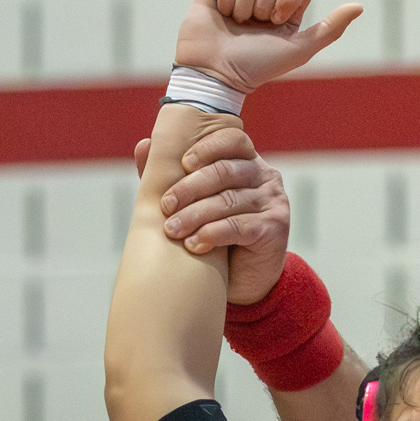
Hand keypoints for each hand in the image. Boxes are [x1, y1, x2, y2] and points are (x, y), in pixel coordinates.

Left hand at [136, 128, 289, 299]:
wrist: (244, 280)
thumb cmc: (217, 236)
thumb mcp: (195, 203)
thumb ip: (173, 176)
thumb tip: (144, 145)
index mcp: (247, 162)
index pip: (232, 140)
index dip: (207, 148)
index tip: (183, 163)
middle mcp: (265, 177)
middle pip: (225, 171)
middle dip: (190, 188)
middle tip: (166, 206)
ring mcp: (273, 201)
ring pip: (228, 200)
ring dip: (195, 215)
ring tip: (172, 230)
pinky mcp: (275, 227)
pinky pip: (239, 226)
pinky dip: (212, 234)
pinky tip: (194, 244)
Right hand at [173, 0, 360, 94]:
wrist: (216, 75)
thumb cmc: (256, 67)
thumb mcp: (298, 51)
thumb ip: (330, 29)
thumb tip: (359, 6)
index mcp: (286, 8)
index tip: (278, 19)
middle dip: (268, 2)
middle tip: (256, 25)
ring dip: (245, 4)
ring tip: (236, 24)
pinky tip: (222, 16)